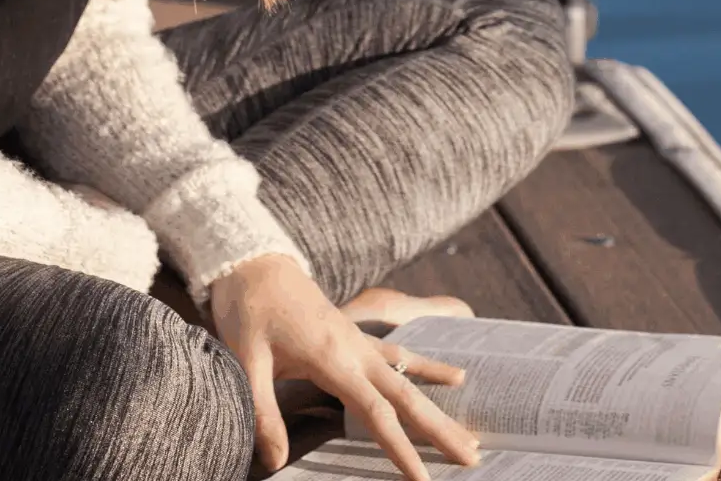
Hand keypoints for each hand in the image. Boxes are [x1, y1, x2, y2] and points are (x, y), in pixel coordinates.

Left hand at [209, 253, 480, 479]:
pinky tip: (456, 377)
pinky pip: (401, 356)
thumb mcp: (247, 361)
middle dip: (440, 430)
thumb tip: (274, 461)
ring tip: (471, 432)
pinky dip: (429, 369)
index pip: (376, 412)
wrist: (255, 262)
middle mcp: (356, 349)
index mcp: (333, 358)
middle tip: (472, 458)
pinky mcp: (355, 336)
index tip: (423, 478)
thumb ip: (263, 413)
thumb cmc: (248, 310)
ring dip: (441, 407)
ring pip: (411, 380)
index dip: (401, 448)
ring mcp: (359, 341)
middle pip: (407, 397)